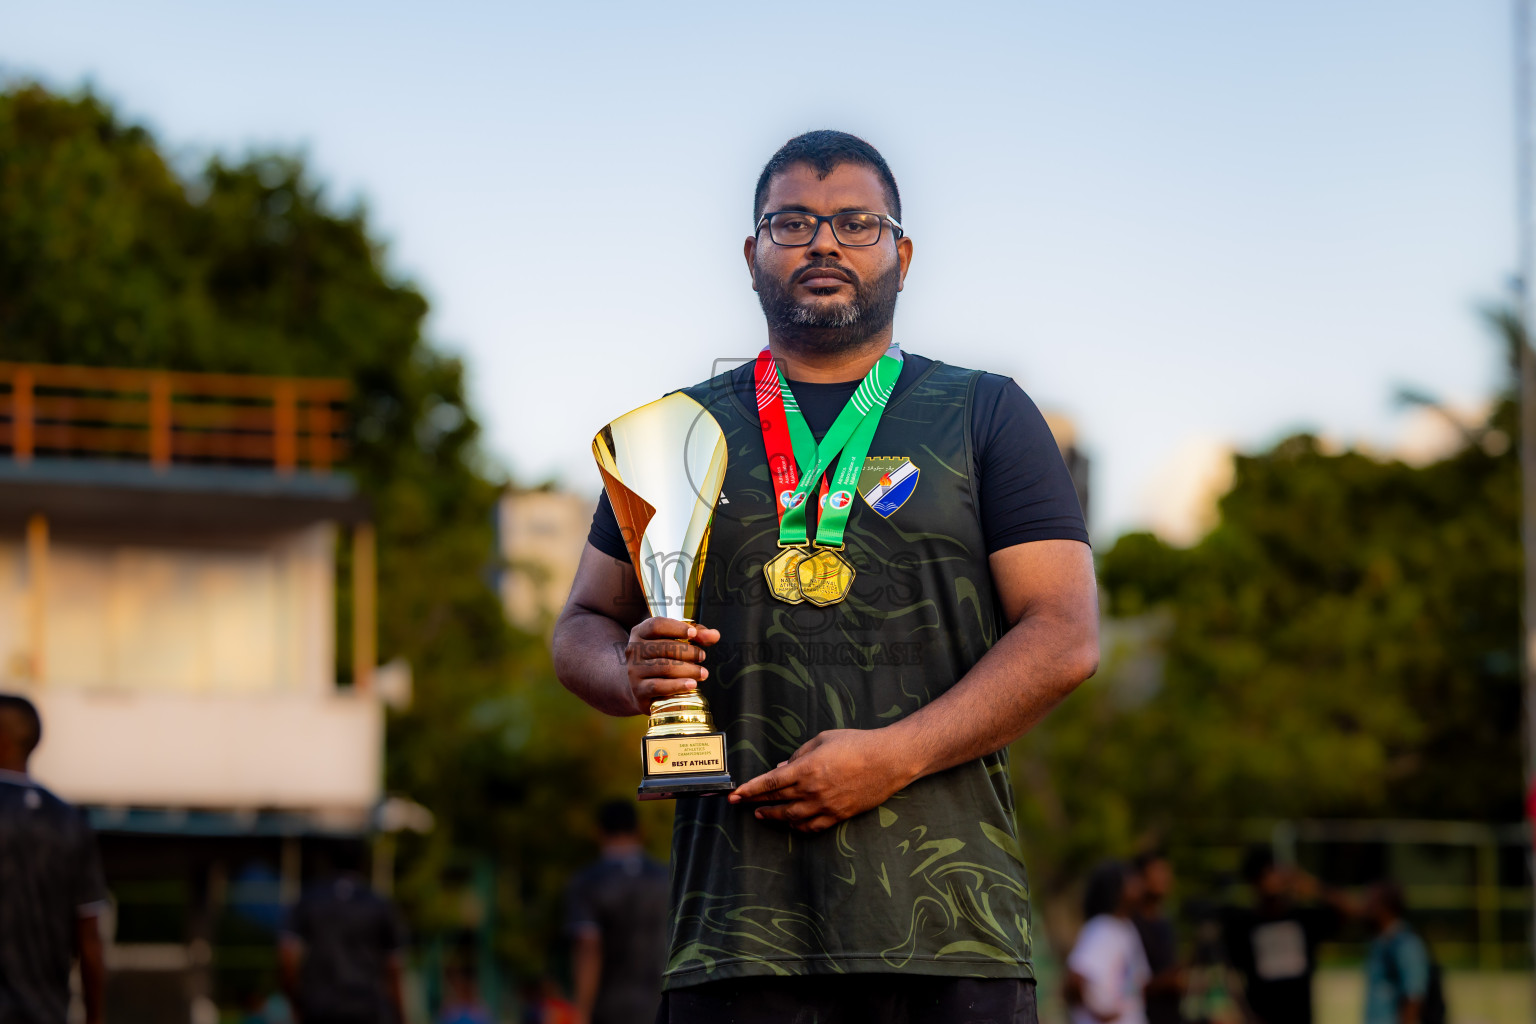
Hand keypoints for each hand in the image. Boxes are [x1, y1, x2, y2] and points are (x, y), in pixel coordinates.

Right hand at [623, 617, 719, 714]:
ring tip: (702, 673)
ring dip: (688, 670)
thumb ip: (696, 635)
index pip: (656, 625)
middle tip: (702, 656)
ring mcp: (634, 671)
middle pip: (664, 647)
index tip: (693, 634)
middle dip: (688, 652)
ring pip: (664, 667)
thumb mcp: (674, 641)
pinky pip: (659, 687)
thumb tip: (714, 635)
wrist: (639, 687)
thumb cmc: (660, 659)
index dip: (676, 628)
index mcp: (640, 633)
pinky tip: (691, 684)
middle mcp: (633, 650)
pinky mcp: (638, 690)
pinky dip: (677, 685)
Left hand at [728, 729, 913, 832]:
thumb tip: (782, 768)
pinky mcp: (838, 815)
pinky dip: (798, 827)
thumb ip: (799, 754)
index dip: (750, 789)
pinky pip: (812, 827)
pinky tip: (790, 824)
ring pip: (791, 817)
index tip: (735, 795)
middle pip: (777, 799)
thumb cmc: (857, 743)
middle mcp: (812, 790)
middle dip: (755, 801)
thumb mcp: (823, 739)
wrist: (888, 761)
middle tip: (740, 804)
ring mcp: (825, 806)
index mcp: (806, 768)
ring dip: (773, 816)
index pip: (770, 782)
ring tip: (761, 814)